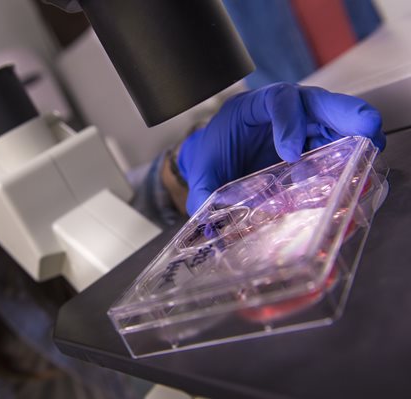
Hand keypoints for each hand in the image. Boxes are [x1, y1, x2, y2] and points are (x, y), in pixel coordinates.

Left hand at [177, 82, 384, 214]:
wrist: (220, 157)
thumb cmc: (215, 155)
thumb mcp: (204, 171)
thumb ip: (205, 192)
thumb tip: (207, 220)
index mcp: (252, 107)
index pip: (276, 101)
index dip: (288, 123)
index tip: (290, 154)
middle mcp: (283, 109)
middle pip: (317, 101)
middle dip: (343, 113)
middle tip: (366, 128)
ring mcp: (303, 123)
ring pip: (334, 121)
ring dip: (355, 135)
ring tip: (372, 150)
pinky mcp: (314, 142)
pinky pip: (336, 143)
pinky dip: (350, 154)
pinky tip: (360, 167)